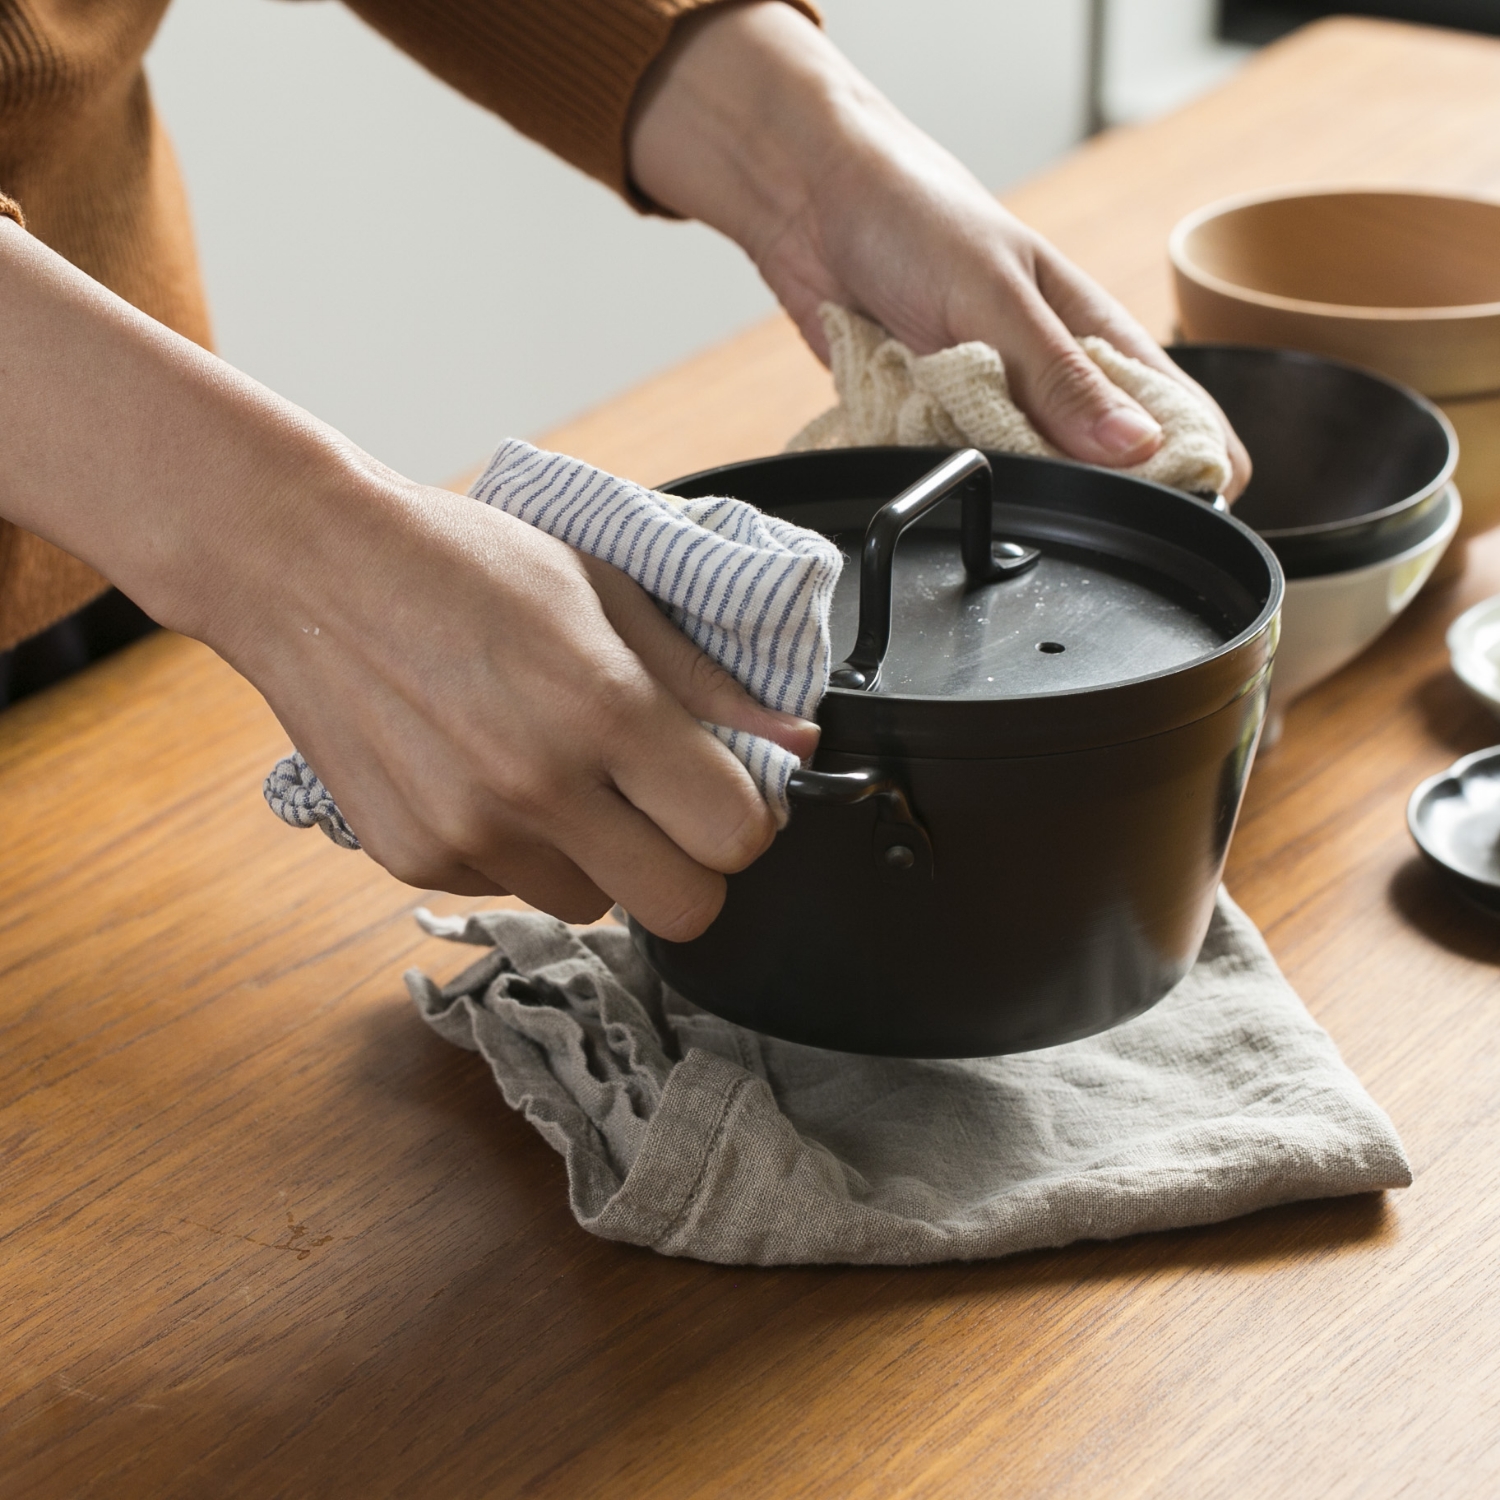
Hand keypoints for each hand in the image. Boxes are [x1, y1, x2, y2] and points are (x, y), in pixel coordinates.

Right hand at [0, 220, 815, 939]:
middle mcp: (538, 786)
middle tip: (663, 812)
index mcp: (603, 707)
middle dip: (691, 869)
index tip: (725, 794)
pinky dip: (516, 852)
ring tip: (555, 775)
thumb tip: (795, 744)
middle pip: (683, 912)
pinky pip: (508, 891)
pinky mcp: (414, 859)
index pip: (735, 839)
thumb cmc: (462, 562)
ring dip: (598, 861)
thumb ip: (707, 680)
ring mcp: (470, 834)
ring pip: (593, 907)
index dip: (745, 821)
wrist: (308, 569)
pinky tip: (484, 777)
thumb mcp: (604, 589)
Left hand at [630, 2, 1250, 497]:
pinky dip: (934, 471)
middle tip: (1022, 463)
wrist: (812, 204)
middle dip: (1072, 493)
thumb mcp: (994, 293)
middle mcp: (1056, 383)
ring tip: (955, 432)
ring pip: (1022, 486)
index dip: (1192, 476)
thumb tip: (1137, 449)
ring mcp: (995, 409)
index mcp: (1099, 340)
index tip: (1164, 515)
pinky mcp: (936, 426)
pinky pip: (951, 477)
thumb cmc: (914, 217)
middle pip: (1100, 476)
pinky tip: (914, 440)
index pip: (1183, 424)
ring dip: (995, 481)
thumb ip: (1059, 377)